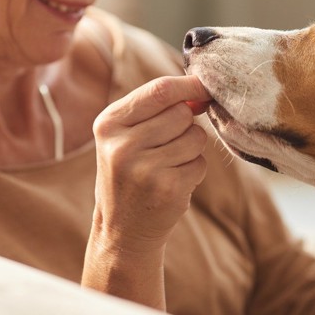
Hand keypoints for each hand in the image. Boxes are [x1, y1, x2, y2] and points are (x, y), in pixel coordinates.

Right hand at [92, 75, 211, 250]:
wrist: (122, 229)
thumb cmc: (130, 172)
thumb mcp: (127, 136)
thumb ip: (157, 109)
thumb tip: (201, 91)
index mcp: (108, 123)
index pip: (159, 90)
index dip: (189, 85)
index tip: (206, 86)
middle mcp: (122, 145)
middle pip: (181, 113)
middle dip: (186, 124)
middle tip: (168, 145)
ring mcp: (144, 169)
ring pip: (195, 137)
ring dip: (191, 149)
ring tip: (168, 165)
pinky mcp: (167, 188)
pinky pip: (201, 163)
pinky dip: (194, 170)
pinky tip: (173, 182)